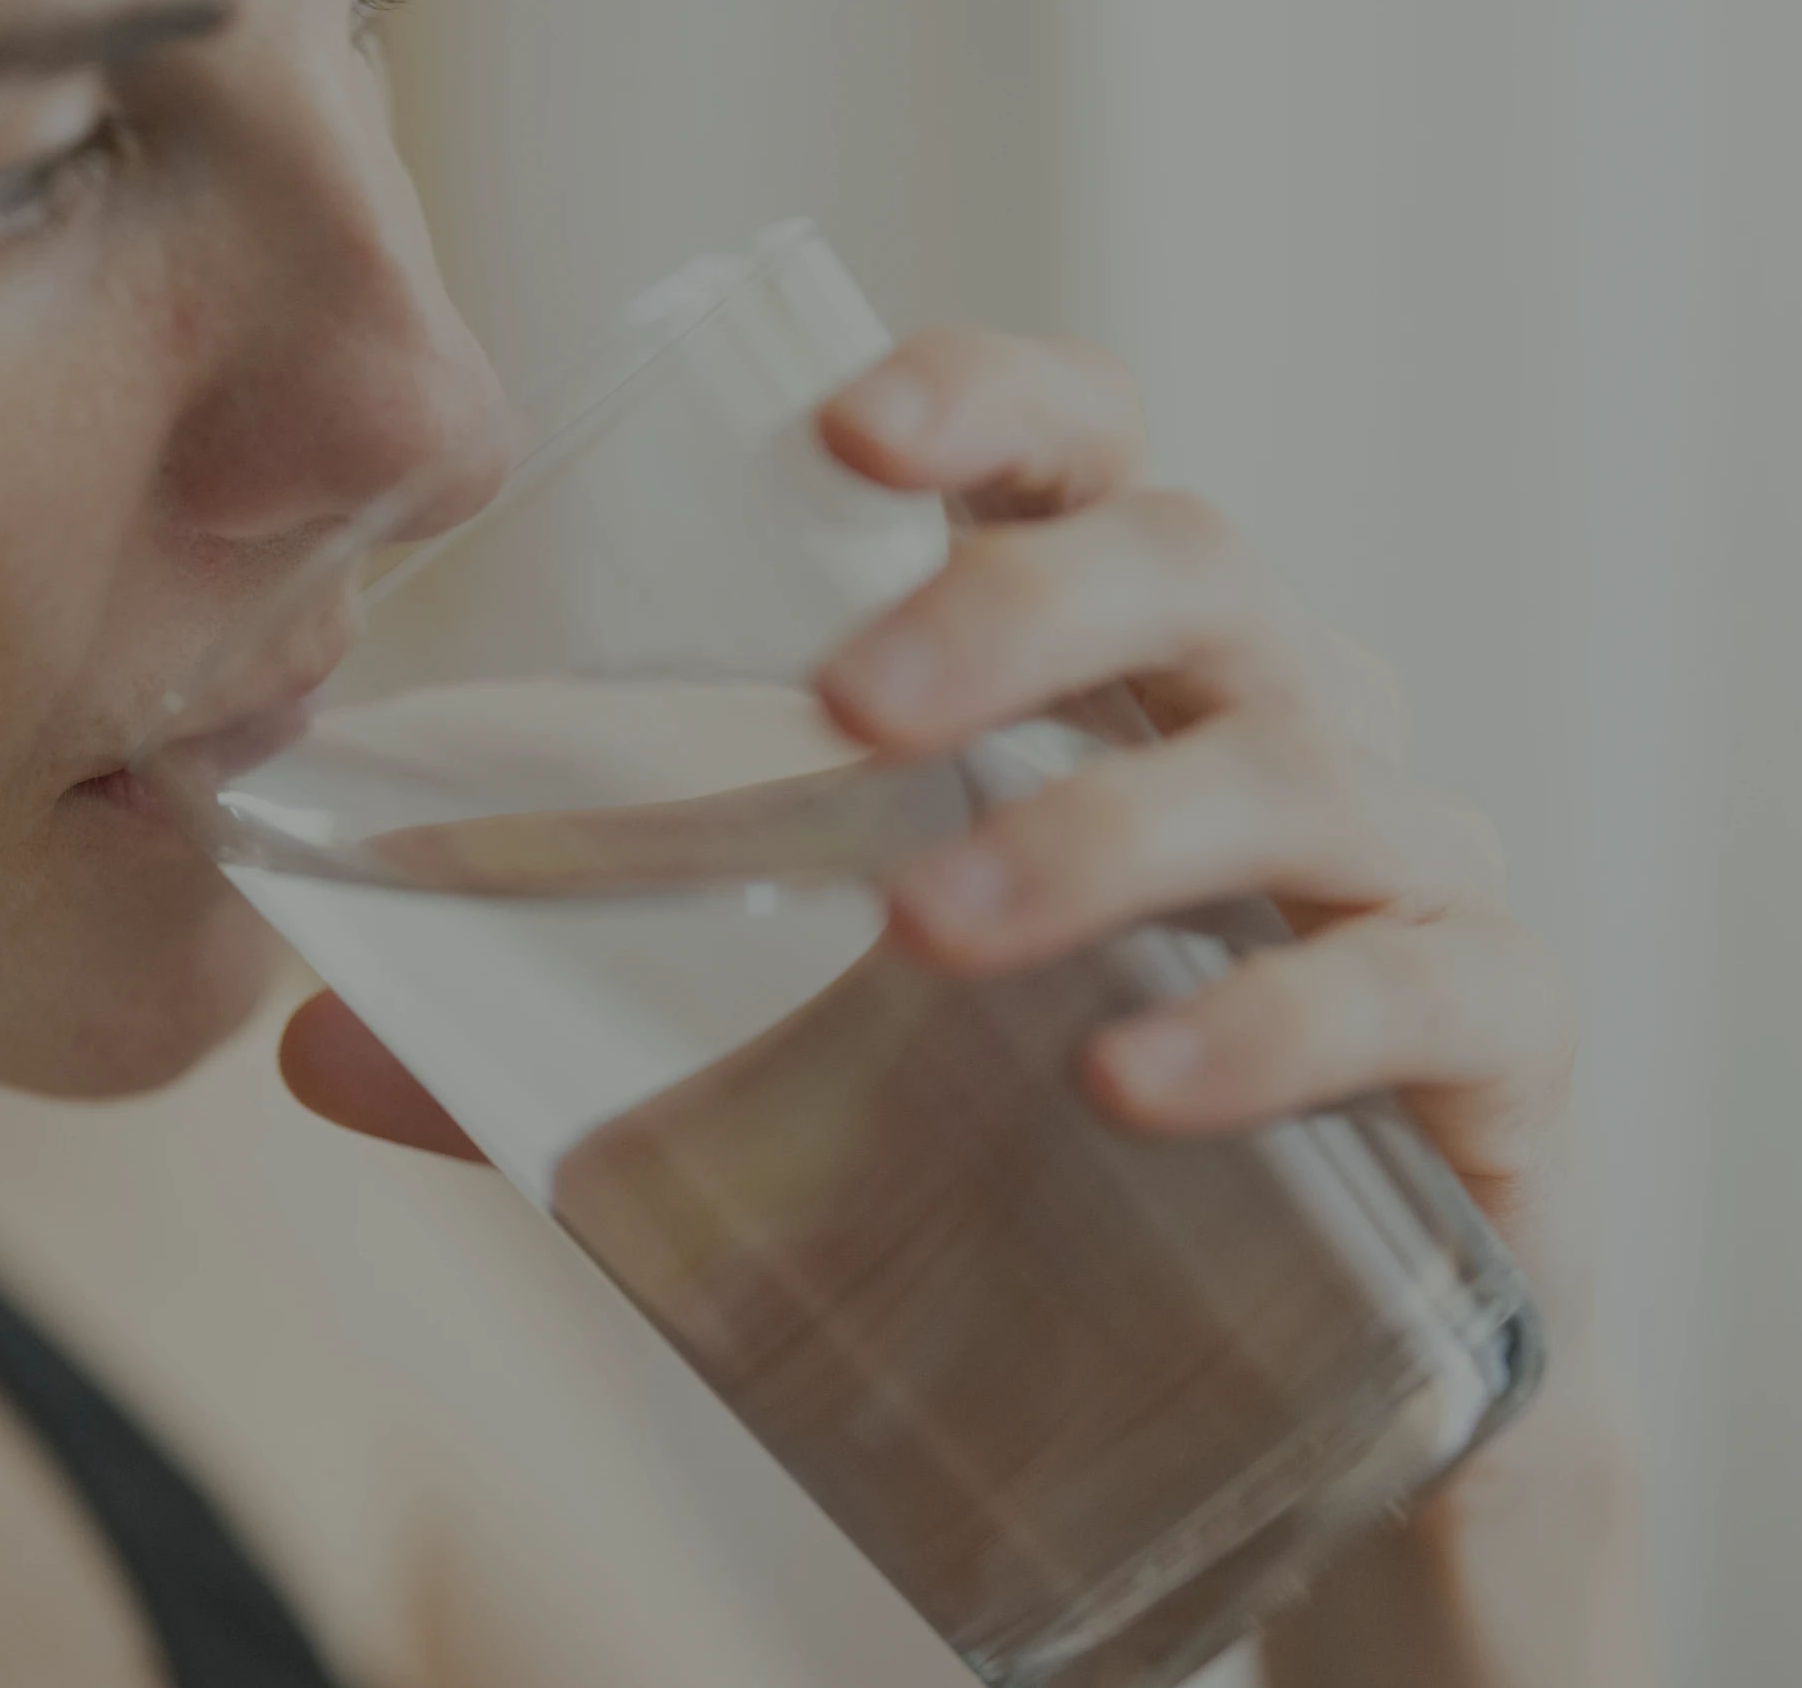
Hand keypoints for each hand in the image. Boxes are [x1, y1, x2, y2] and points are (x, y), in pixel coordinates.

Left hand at [277, 327, 1648, 1685]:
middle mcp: (1271, 724)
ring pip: (1297, 767)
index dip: (983, 403)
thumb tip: (308, 1048)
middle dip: (1019, 613)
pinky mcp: (1492, 1048)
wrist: (1305, 1397)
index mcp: (1106, 680)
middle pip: (1193, 563)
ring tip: (932, 933)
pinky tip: (1134, 1087)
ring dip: (1109, 832)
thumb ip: (570, 1053)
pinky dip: (1278, 1022)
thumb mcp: (802, 1084)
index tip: (842, 432)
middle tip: (850, 712)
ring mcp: (1402, 873)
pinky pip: (1424, 987)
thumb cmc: (1033, 1160)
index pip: (1076, 460)